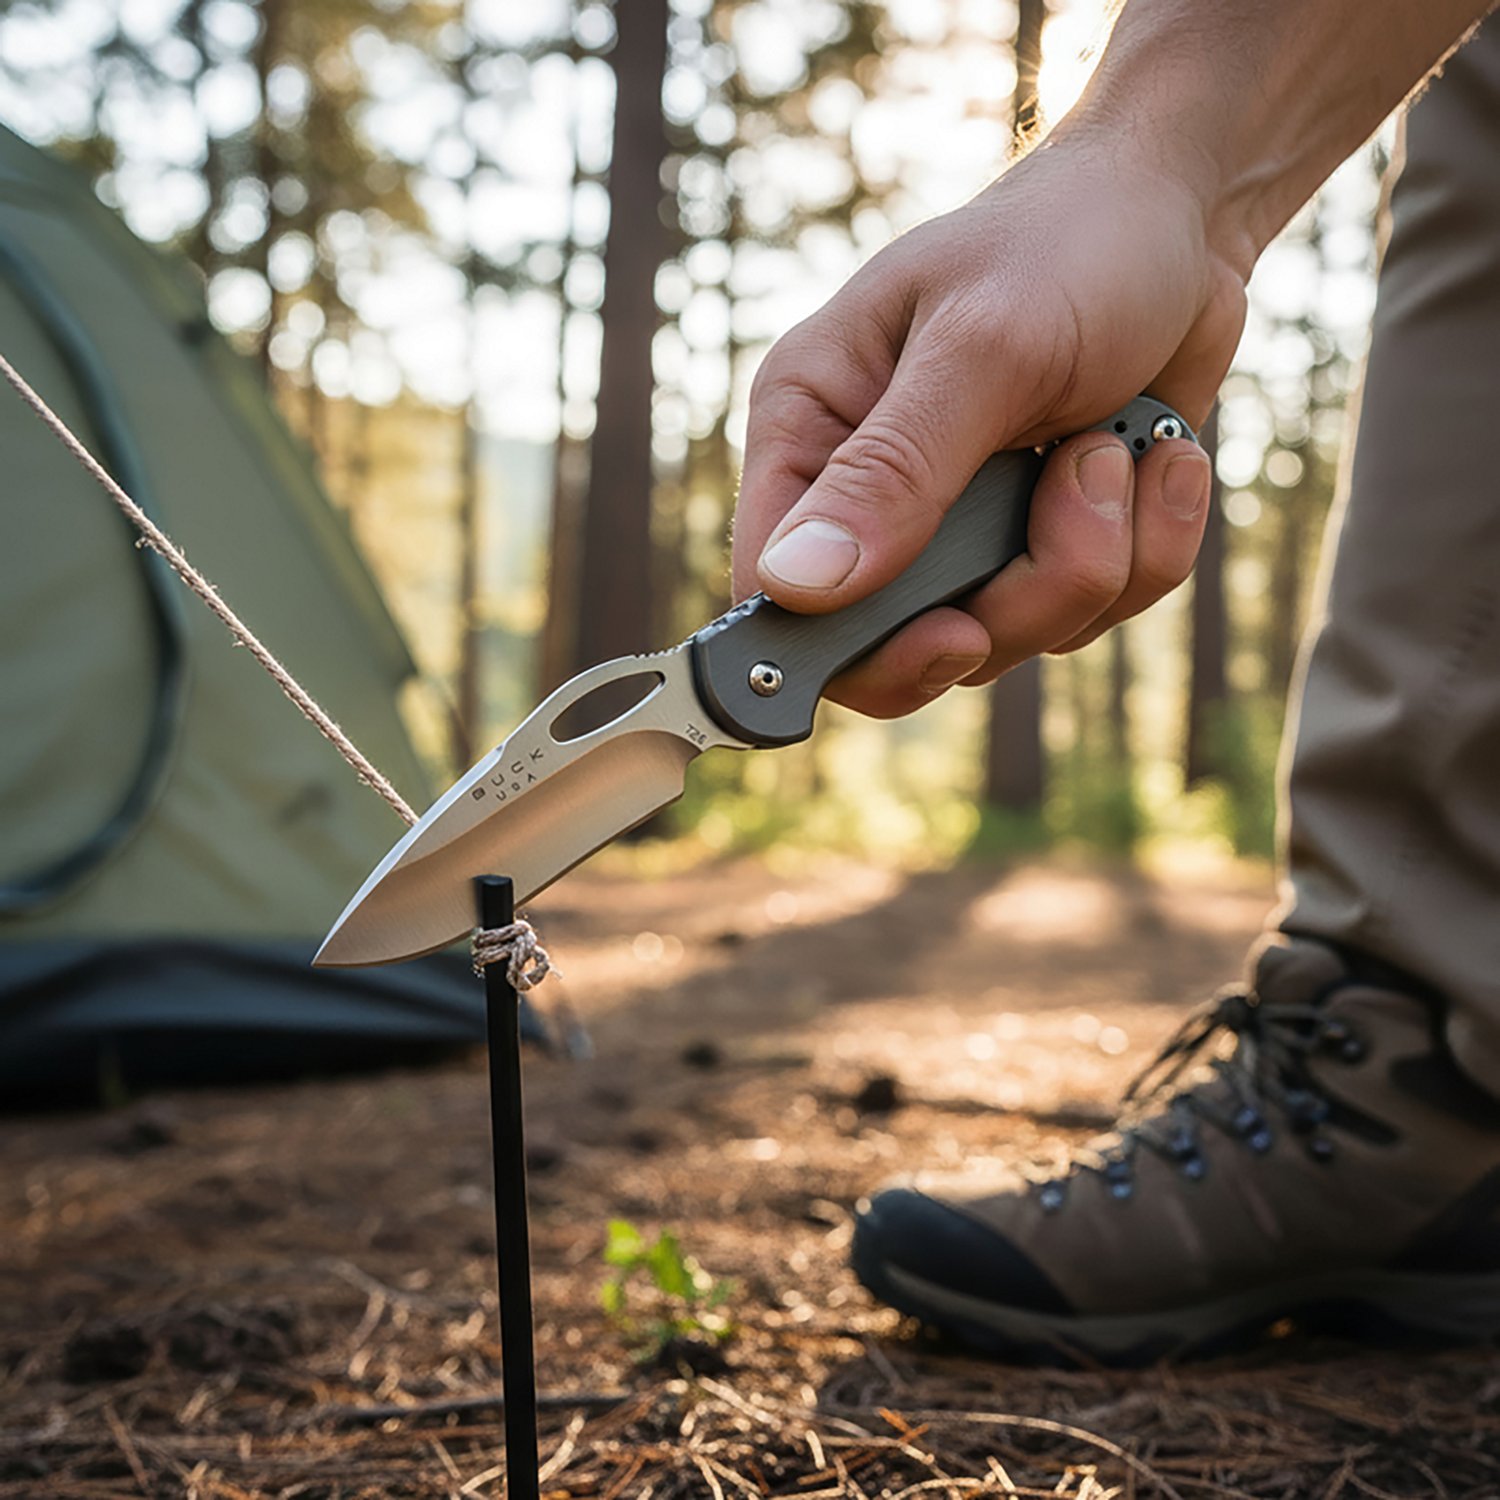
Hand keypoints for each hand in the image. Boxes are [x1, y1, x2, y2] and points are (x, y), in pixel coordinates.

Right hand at [731, 131, 1243, 718]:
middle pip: (904, 646)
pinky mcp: (1042, 541)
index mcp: (812, 433)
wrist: (1185, 216)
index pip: (779, 596)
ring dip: (1097, 557)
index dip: (855, 648)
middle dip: (1015, 598)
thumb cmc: (1067, 245)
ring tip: (1118, 444)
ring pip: (1013, 636)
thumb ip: (892, 472)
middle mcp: (871, 496)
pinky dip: (1150, 544)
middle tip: (1075, 497)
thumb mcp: (981, 348)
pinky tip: (1157, 454)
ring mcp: (961, 530)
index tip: (953, 633)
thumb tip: (796, 588)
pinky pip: (1094, 612)